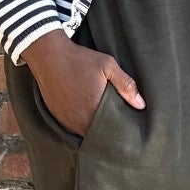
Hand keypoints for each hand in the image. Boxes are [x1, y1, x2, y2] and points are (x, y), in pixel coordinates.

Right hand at [23, 31, 144, 138]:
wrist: (49, 56)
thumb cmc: (80, 59)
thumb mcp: (107, 65)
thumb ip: (126, 85)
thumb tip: (141, 105)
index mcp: (94, 108)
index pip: (112, 129)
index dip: (120, 129)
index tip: (126, 125)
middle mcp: (79, 119)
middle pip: (98, 133)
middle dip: (107, 130)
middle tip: (116, 121)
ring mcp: (66, 120)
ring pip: (85, 133)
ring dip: (93, 128)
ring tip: (102, 119)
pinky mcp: (57, 117)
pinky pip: (73, 128)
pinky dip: (81, 125)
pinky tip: (86, 115)